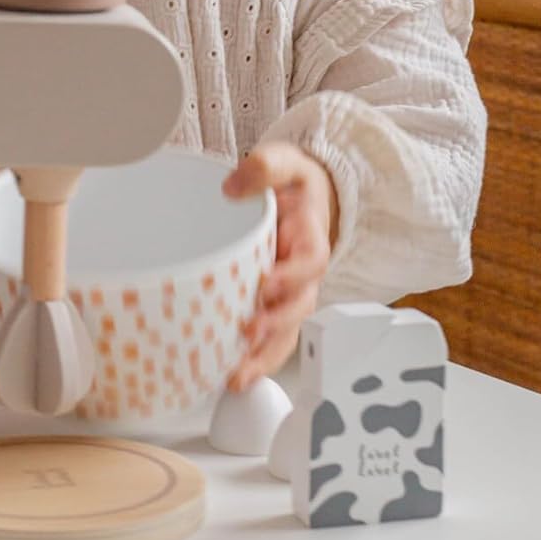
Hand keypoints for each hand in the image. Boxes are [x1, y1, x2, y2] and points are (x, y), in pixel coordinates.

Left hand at [222, 141, 338, 392]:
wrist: (299, 197)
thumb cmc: (290, 183)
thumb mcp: (283, 163)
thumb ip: (264, 167)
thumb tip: (232, 187)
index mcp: (310, 237)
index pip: (311, 261)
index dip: (292, 275)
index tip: (267, 282)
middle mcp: (302, 273)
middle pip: (300, 307)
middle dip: (276, 326)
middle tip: (249, 333)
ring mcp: (288, 293)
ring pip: (286, 333)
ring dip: (264, 356)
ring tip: (237, 375)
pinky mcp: (270, 305)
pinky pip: (268, 339)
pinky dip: (253, 360)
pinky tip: (229, 377)